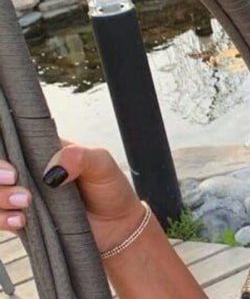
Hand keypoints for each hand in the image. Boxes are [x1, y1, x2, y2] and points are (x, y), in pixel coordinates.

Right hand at [0, 139, 145, 253]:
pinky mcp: (23, 219)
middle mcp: (30, 172)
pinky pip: (0, 218)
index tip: (14, 166)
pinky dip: (3, 219)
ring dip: (1, 197)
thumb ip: (81, 157)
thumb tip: (54, 166)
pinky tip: (21, 219)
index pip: (14, 143)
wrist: (117, 226)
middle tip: (14, 178)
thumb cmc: (110, 189)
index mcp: (45, 151)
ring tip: (25, 201)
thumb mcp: (102, 165)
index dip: (5, 153)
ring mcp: (24, 196)